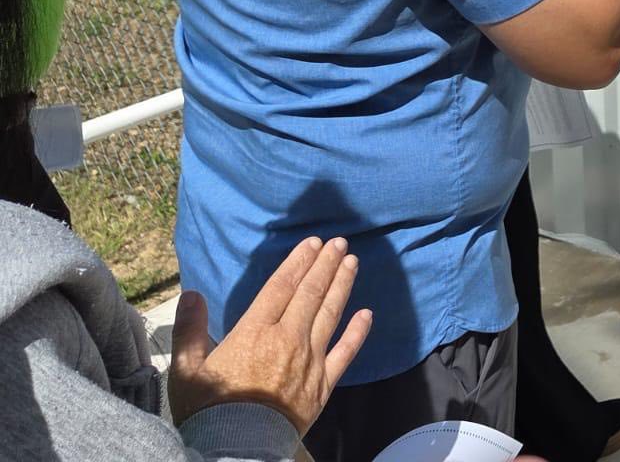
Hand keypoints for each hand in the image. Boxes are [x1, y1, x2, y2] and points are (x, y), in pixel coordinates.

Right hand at [167, 237, 371, 436]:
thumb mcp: (186, 371)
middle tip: (339, 243)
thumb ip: (189, 330)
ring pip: (330, 314)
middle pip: (311, 293)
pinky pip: (345, 353)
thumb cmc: (207, 411)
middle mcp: (287, 338)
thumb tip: (190, 294)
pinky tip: (367, 314)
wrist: (235, 450)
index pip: (281, 287)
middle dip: (325, 265)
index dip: (298, 262)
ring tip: (352, 263)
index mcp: (254, 331)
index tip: (313, 243)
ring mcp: (309, 360)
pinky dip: (357, 332)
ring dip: (342, 286)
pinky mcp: (323, 384)